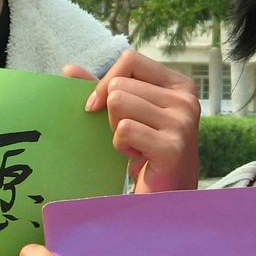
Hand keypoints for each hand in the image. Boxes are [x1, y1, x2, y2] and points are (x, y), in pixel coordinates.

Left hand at [64, 50, 200, 192]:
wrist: (165, 196)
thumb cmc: (145, 151)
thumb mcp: (126, 113)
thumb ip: (103, 89)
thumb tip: (69, 70)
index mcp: (179, 85)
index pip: (130, 60)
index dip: (106, 80)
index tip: (97, 106)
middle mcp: (186, 100)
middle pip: (120, 85)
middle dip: (112, 113)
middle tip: (131, 135)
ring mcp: (182, 122)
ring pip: (119, 103)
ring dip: (116, 130)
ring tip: (135, 145)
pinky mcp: (172, 146)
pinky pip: (124, 130)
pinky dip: (122, 146)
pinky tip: (138, 158)